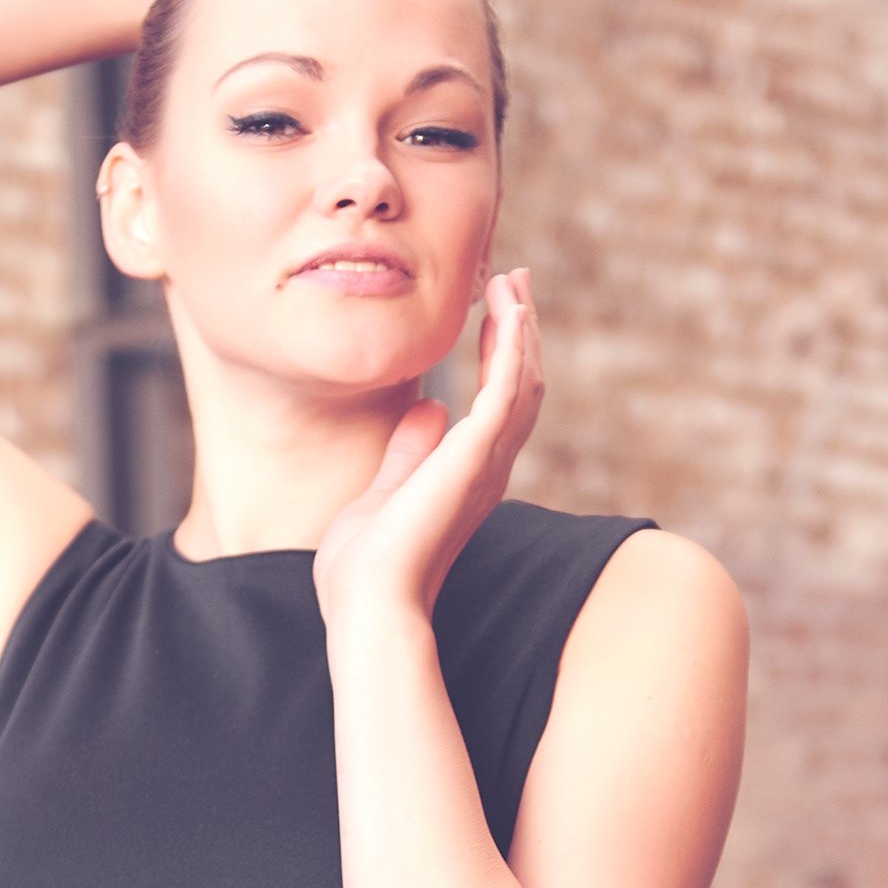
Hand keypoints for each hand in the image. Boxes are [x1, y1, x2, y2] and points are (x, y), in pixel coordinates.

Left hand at [313, 269, 544, 630]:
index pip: (496, 405)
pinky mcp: (476, 458)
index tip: (494, 311)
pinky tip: (509, 310)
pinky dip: (512, 346)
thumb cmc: (366, 571)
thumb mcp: (384, 495)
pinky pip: (507, 389)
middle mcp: (487, 470)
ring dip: (520, 328)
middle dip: (519, 331)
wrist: (368, 607)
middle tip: (513, 281)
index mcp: (466, 478)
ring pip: (522, 382)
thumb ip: (408, 453)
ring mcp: (486, 464)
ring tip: (512, 283)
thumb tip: (426, 408)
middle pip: (521, 386)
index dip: (499, 356)